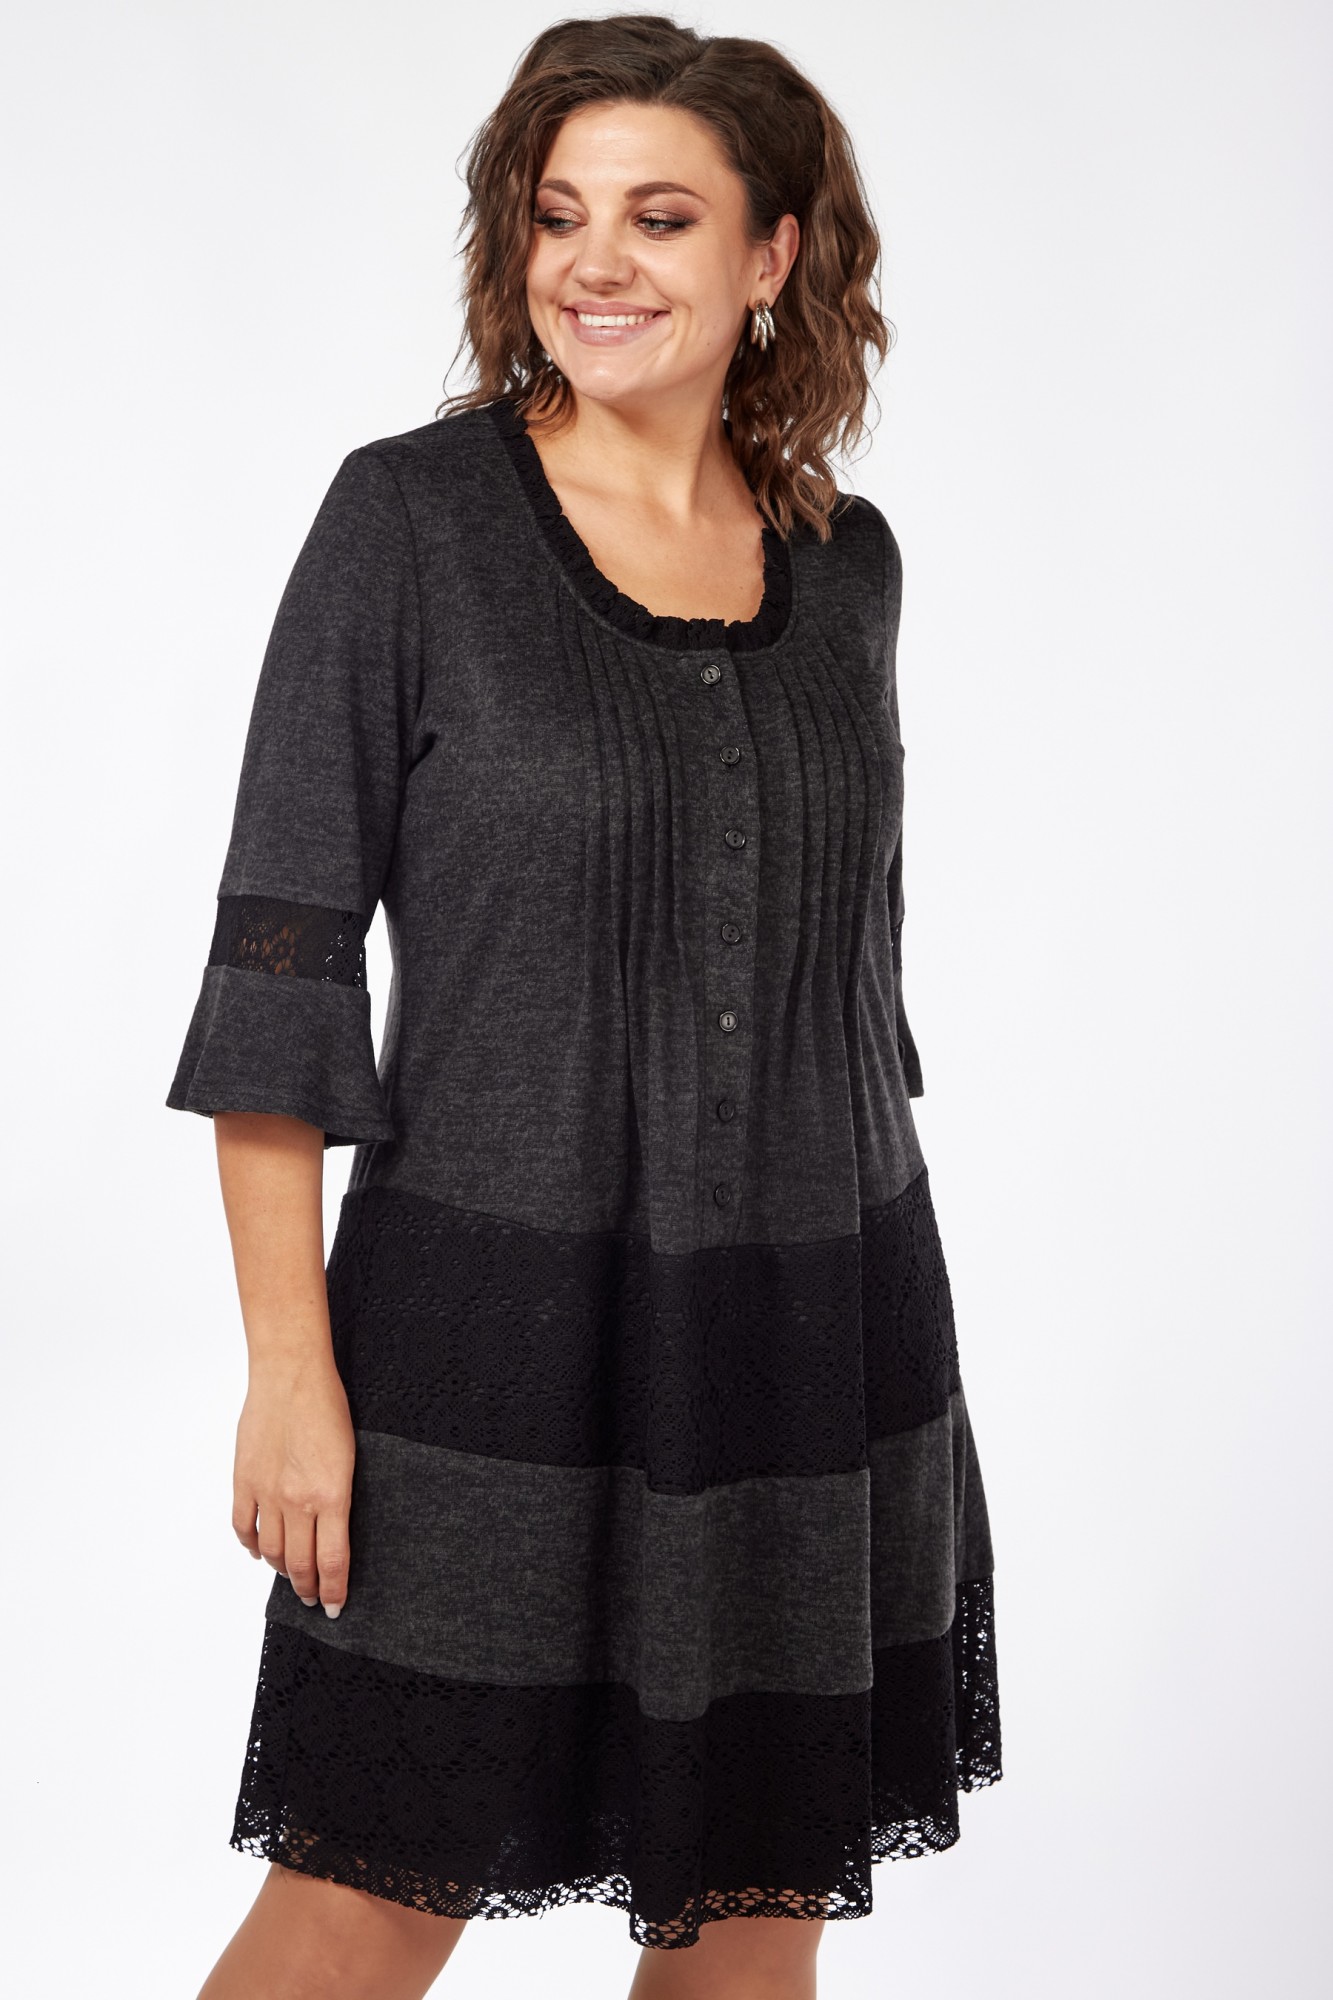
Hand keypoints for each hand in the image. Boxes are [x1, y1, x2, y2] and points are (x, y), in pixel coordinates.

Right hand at [231, 1352, 355, 1617]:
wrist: (291, 1374)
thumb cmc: (327, 1405)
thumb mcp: (349, 1455)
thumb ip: (338, 1495)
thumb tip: (334, 1527)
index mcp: (332, 1495)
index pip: (332, 1561)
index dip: (333, 1590)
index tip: (334, 1606)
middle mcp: (298, 1501)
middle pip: (301, 1563)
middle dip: (308, 1587)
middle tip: (312, 1598)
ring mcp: (267, 1494)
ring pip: (272, 1551)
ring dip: (282, 1570)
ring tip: (291, 1577)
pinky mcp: (244, 1481)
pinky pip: (244, 1527)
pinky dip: (252, 1546)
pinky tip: (260, 1552)